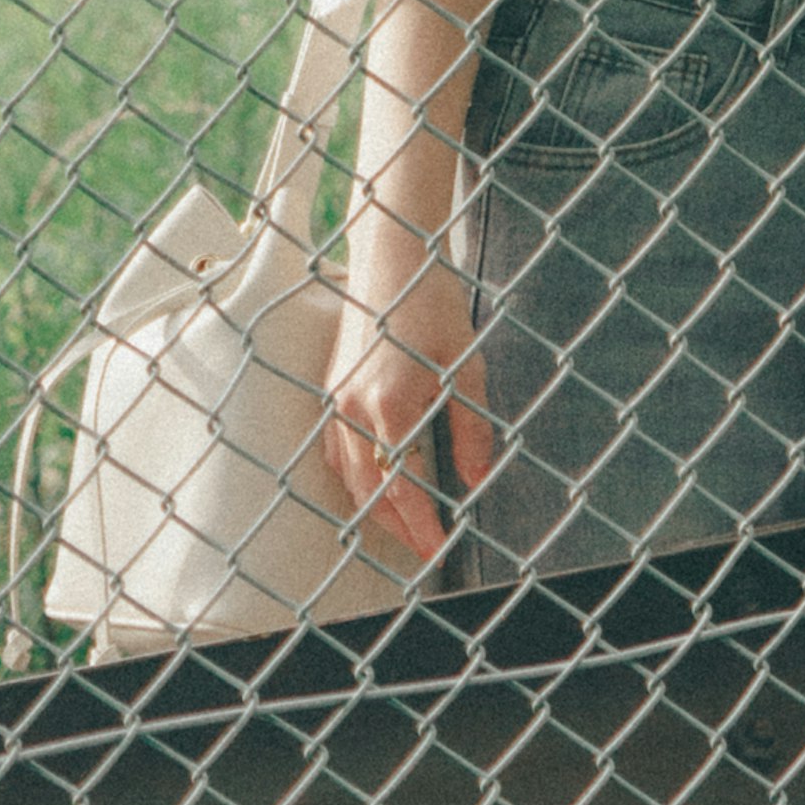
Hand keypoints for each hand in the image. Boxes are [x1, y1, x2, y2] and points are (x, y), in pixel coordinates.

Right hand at [320, 265, 494, 571]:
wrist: (392, 255)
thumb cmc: (432, 302)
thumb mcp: (465, 365)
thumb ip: (471, 427)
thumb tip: (474, 477)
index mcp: (390, 405)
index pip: (403, 488)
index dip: (422, 525)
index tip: (439, 548)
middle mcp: (353, 409)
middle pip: (369, 493)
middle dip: (396, 528)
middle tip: (424, 548)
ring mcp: (335, 399)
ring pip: (346, 476)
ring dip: (372, 507)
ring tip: (403, 526)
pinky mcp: (330, 389)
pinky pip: (334, 450)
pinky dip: (353, 477)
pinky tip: (373, 484)